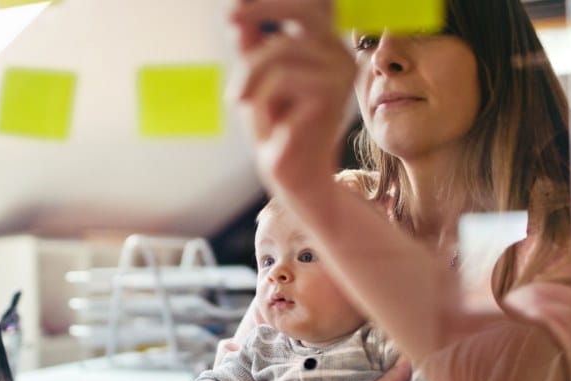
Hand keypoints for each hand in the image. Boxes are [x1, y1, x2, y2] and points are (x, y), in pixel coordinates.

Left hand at [230, 0, 355, 197]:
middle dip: (263, 8)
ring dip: (249, 75)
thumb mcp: (257, 79)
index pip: (315, 3)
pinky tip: (267, 120)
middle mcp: (339, 55)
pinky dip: (262, 98)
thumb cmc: (277, 126)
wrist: (292, 173)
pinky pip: (281, 80)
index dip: (276, 0)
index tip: (236, 7)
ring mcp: (340, 75)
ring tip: (241, 100)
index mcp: (325, 46)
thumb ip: (251, 46)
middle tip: (230, 18)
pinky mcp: (331, 97)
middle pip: (305, 9)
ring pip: (281, 51)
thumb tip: (236, 14)